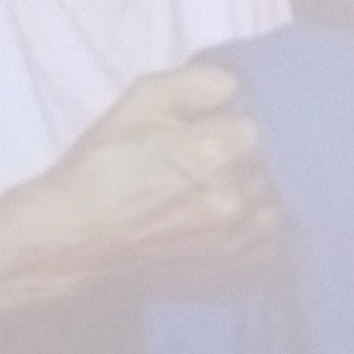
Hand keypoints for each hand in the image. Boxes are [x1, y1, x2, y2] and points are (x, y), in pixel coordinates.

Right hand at [20, 65, 277, 280]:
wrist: (76, 237)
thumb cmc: (104, 165)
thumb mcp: (141, 101)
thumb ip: (198, 82)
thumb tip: (236, 85)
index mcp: (220, 151)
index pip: (258, 124)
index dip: (237, 122)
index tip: (216, 127)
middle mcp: (237, 198)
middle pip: (273, 167)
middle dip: (252, 159)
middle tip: (218, 159)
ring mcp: (236, 240)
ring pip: (277, 208)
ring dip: (261, 196)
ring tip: (228, 190)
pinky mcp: (230, 271)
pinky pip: (269, 247)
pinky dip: (258, 232)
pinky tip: (232, 222)